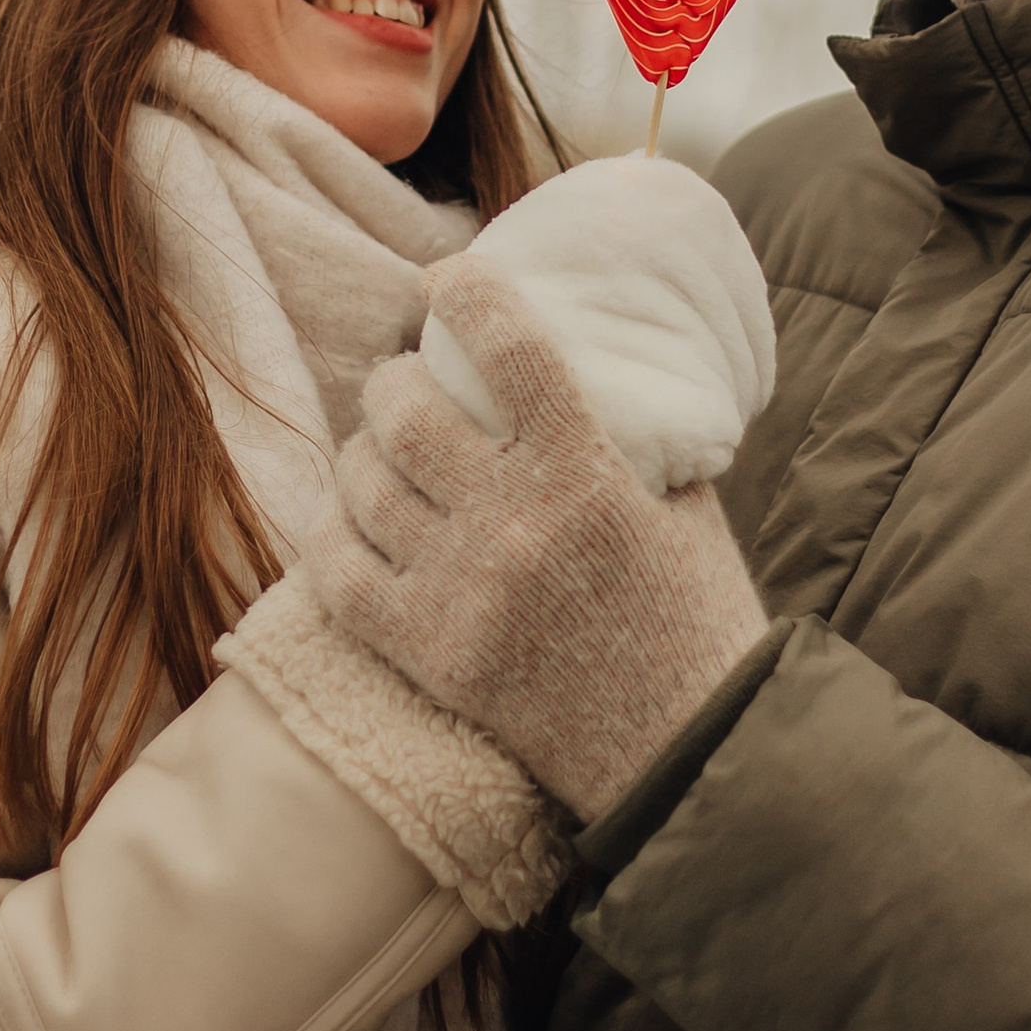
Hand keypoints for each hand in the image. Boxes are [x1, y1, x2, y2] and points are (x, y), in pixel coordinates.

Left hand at [305, 259, 771, 822]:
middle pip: (404, 412)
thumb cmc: (698, 624)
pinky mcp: (429, 654)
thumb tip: (592, 375)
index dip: (465, 294)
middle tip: (404, 383)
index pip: (508, 348)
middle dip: (392, 382)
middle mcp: (512, 523)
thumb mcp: (685, 509)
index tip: (446, 279)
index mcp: (585, 473)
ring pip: (361, 485)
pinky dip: (332, 533)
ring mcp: (462, 591)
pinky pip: (338, 573)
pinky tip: (348, 520)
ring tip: (377, 449)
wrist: (688, 751)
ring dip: (360, 452)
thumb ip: (635, 442)